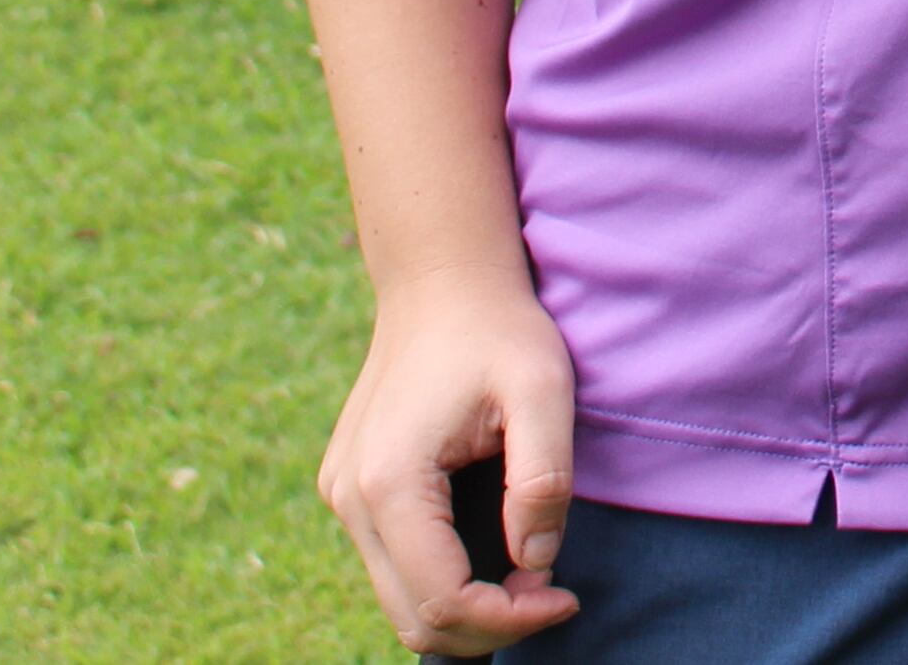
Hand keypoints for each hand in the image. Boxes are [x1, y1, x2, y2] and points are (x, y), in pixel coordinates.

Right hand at [319, 270, 582, 653]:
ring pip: (398, 600)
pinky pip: (393, 565)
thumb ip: (543, 478)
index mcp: (390, 481)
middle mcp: (350, 498)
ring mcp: (342, 495)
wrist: (440, 280)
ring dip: (465, 608)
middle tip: (551, 595)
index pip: (443, 600)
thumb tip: (537, 561)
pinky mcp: (350, 488)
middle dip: (487, 627)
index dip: (510, 619)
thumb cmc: (497, 327)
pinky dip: (441, 580)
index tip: (565, 597)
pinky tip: (493, 552)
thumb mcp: (542, 387)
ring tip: (528, 577)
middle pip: (412, 618)